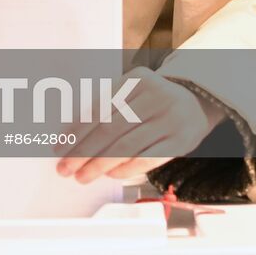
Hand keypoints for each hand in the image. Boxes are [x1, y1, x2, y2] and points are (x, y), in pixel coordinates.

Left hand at [55, 68, 225, 182]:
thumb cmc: (151, 100)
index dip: (76, 130)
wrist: (196, 102)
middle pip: (109, 129)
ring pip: (125, 147)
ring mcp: (170, 119)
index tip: (59, 147)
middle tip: (65, 168)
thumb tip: (70, 136)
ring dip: (99, 165)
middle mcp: (156, 96)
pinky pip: (147, 159)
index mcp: (137, 79)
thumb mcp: (132, 91)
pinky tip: (110, 175)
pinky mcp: (181, 142)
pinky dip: (125, 169)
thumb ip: (106, 106)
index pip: (99, 108)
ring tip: (82, 176)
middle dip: (82, 152)